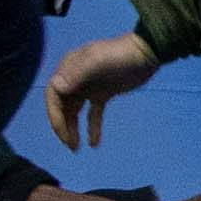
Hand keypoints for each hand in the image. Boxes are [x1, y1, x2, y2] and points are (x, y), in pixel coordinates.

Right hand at [47, 33, 157, 153]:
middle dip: (63, 126)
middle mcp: (75, 78)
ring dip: (73, 129)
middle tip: (70, 145)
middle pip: (62, 106)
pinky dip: (92, 127)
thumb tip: (56, 86)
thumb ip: (78, 73)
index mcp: (69, 68)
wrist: (147, 53)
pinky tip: (94, 143)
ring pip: (74, 111)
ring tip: (76, 148)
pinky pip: (93, 113)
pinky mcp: (103, 94)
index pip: (53, 94)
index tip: (62, 132)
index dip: (54, 115)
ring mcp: (89, 86)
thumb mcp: (98, 61)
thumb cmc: (121, 55)